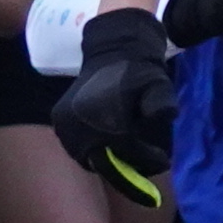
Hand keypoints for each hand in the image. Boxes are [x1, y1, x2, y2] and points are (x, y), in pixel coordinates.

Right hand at [53, 7, 180, 182]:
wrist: (111, 53)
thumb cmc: (139, 73)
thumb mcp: (159, 86)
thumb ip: (162, 103)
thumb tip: (164, 116)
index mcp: (103, 117)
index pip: (127, 152)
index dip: (148, 161)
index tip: (165, 161)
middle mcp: (79, 124)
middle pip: (105, 162)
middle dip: (128, 169)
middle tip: (147, 168)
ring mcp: (64, 125)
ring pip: (89, 158)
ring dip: (110, 162)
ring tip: (131, 158)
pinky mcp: (58, 122)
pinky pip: (77, 148)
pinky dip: (94, 153)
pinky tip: (112, 148)